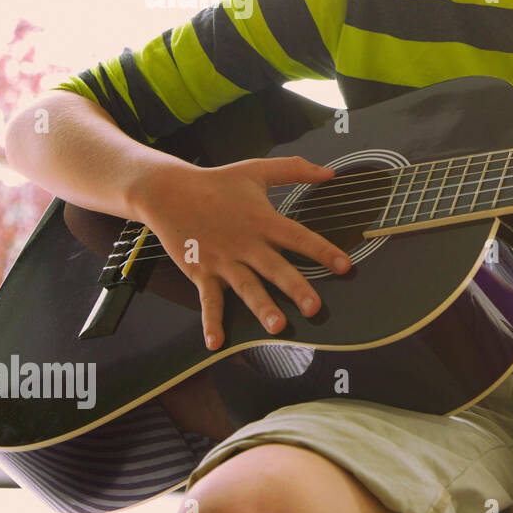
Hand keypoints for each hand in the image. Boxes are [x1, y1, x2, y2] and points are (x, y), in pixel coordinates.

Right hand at [132, 157, 351, 349]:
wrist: (167, 192)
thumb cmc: (215, 182)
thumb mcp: (257, 169)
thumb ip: (295, 169)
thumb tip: (330, 171)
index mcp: (263, 221)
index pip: (299, 237)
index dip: (323, 251)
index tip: (344, 266)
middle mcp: (245, 244)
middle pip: (275, 268)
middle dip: (296, 288)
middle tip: (314, 308)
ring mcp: (223, 261)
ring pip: (246, 288)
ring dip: (261, 308)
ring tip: (277, 327)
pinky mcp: (201, 272)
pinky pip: (208, 301)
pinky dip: (211, 322)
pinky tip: (216, 343)